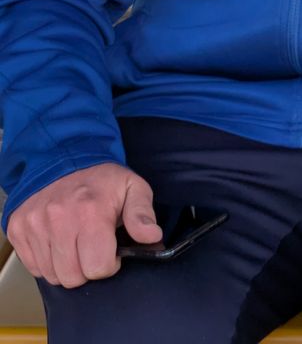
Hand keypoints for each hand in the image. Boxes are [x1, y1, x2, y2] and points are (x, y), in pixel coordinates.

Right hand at [6, 162, 162, 287]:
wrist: (64, 155)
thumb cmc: (101, 178)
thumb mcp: (132, 187)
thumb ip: (142, 214)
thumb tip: (151, 236)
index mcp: (91, 210)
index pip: (98, 267)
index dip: (109, 263)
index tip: (110, 249)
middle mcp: (58, 218)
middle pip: (73, 276)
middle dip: (87, 268)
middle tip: (92, 247)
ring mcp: (35, 224)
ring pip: (52, 275)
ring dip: (66, 266)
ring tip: (75, 243)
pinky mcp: (18, 228)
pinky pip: (34, 267)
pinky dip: (47, 261)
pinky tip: (58, 242)